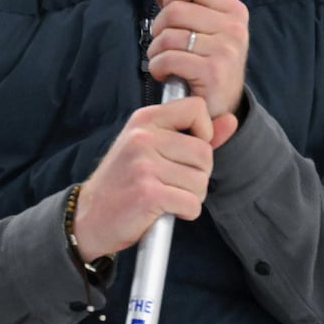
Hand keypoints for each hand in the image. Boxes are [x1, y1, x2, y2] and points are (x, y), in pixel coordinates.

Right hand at [71, 97, 237, 260]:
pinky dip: (185, 212)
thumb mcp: (152, 148)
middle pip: (204, 152)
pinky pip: (191, 204)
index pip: (196, 107)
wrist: (90, 216)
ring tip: (167, 196)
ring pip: (200, 181)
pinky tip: (165, 210)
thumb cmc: (124, 182)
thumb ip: (194, 133)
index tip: (187, 151)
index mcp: (144, 119)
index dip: (203, 132)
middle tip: (174, 183)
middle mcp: (143, 137)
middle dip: (198, 175)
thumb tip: (232, 120)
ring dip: (191, 196)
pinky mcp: (148, 193)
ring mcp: (144, 164)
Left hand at [144, 0, 249, 120]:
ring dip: (157, 52)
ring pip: (168, 35)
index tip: (172, 18)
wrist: (217, 105)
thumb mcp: (191, 24)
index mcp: (232, 10)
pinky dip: (158, 67)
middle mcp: (234, 27)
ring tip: (167, 61)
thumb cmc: (203, 61)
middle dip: (160, 29)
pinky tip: (166, 74)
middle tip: (167, 45)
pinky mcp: (214, 72)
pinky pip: (169, 58)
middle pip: (175, 9)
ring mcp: (227, 49)